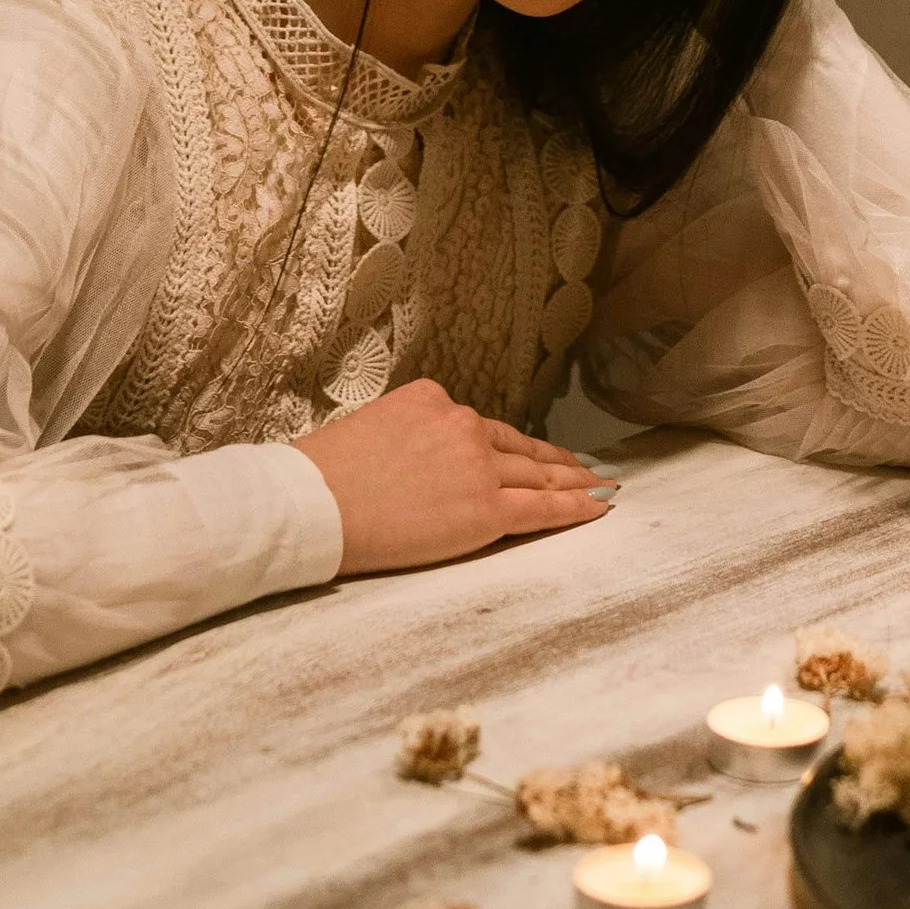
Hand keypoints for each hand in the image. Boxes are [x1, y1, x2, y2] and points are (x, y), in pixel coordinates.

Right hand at [293, 378, 615, 575]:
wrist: (312, 504)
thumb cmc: (321, 476)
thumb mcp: (369, 430)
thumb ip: (408, 437)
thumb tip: (417, 459)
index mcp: (432, 400)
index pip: (482, 428)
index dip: (512, 445)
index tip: (532, 452)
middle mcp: (461, 423)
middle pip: (517, 447)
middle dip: (553, 460)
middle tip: (584, 469)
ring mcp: (478, 465)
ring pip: (536, 474)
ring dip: (571, 481)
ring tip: (597, 487)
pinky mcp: (485, 507)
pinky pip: (540, 508)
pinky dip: (573, 508)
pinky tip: (596, 506)